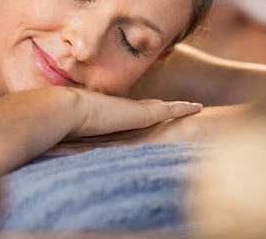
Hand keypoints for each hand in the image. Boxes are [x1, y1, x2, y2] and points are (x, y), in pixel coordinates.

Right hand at [66, 90, 202, 140]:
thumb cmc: (68, 127)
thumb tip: (67, 159)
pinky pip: (170, 109)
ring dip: (177, 107)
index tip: (149, 110)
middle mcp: (125, 111)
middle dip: (162, 106)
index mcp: (112, 116)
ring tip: (193, 106)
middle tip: (176, 106)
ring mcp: (135, 110)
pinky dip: (183, 108)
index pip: (131, 113)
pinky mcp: (144, 113)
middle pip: (150, 107)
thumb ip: (80, 147)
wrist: (71, 112)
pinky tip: (197, 107)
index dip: (142, 111)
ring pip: (163, 107)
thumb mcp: (77, 141)